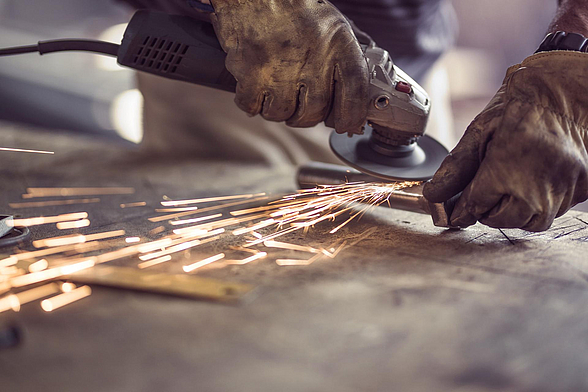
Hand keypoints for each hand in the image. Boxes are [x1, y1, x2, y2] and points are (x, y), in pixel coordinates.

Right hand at [209, 0, 368, 133]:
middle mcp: (312, 58)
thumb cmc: (290, 4)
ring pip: (281, 113)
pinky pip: (252, 106)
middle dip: (306, 117)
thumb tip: (362, 84)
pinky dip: (251, 104)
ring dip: (277, 109)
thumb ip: (347, 53)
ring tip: (274, 93)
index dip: (352, 115)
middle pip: (314, 111)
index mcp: (337, 43)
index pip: (355, 92)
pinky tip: (254, 89)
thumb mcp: (331, 22)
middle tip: (299, 109)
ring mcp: (280, 68)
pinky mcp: (250, 72)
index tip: (346, 124)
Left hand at [423, 52, 587, 231]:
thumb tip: (434, 194)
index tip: (456, 209)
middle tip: (482, 193)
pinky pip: (557, 211)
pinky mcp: (582, 189)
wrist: (567, 90)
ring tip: (507, 191)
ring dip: (513, 213)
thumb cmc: (522, 104)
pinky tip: (533, 185)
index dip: (462, 207)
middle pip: (501, 219)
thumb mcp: (480, 131)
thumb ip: (456, 167)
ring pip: (530, 222)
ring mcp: (563, 190)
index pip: (475, 205)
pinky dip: (540, 205)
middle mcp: (537, 186)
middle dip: (486, 209)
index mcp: (506, 169)